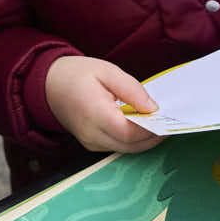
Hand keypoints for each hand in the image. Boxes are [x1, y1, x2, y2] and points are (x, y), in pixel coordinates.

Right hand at [44, 56, 165, 153]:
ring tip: (160, 124)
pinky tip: (142, 126)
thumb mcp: (107, 71)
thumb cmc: (76, 74)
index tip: (168, 119)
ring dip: (144, 140)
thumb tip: (153, 108)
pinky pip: (117, 147)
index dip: (152, 129)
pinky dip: (133, 140)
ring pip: (126, 149)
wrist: (48, 85)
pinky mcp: (91, 144)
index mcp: (94, 113)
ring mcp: (90, 142)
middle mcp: (91, 134)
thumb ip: (132, 90)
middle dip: (153, 137)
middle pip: (130, 145)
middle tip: (170, 123)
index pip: (130, 131)